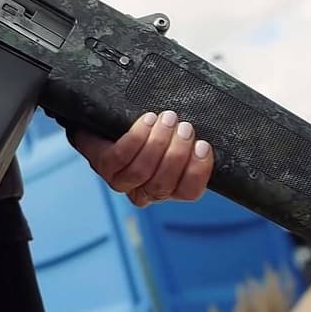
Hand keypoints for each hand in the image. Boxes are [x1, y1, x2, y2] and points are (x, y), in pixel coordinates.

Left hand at [69, 111, 213, 206]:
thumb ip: (188, 143)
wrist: (104, 121)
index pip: (189, 192)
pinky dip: (137, 137)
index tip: (203, 145)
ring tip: (167, 119)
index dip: (198, 171)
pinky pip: (121, 157)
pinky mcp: (103, 165)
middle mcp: (144, 191)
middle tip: (184, 126)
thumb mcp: (172, 139)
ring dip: (158, 142)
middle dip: (177, 153)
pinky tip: (147, 120)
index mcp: (168, 189)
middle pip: (163, 183)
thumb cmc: (147, 132)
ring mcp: (120, 181)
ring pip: (142, 171)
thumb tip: (208, 137)